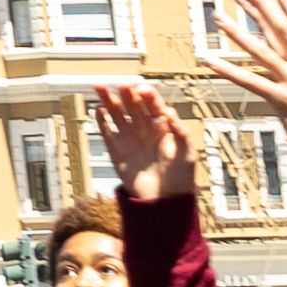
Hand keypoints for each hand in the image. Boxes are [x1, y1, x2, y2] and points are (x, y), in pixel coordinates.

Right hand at [84, 78, 193, 204]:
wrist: (164, 202)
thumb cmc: (180, 178)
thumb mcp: (187, 155)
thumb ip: (181, 134)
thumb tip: (172, 113)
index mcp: (163, 127)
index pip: (153, 105)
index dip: (148, 95)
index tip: (142, 88)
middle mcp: (144, 129)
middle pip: (133, 105)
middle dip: (126, 93)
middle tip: (120, 84)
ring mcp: (129, 139)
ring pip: (117, 114)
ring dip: (108, 100)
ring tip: (100, 87)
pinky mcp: (116, 151)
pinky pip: (107, 132)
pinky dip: (102, 121)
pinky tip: (98, 109)